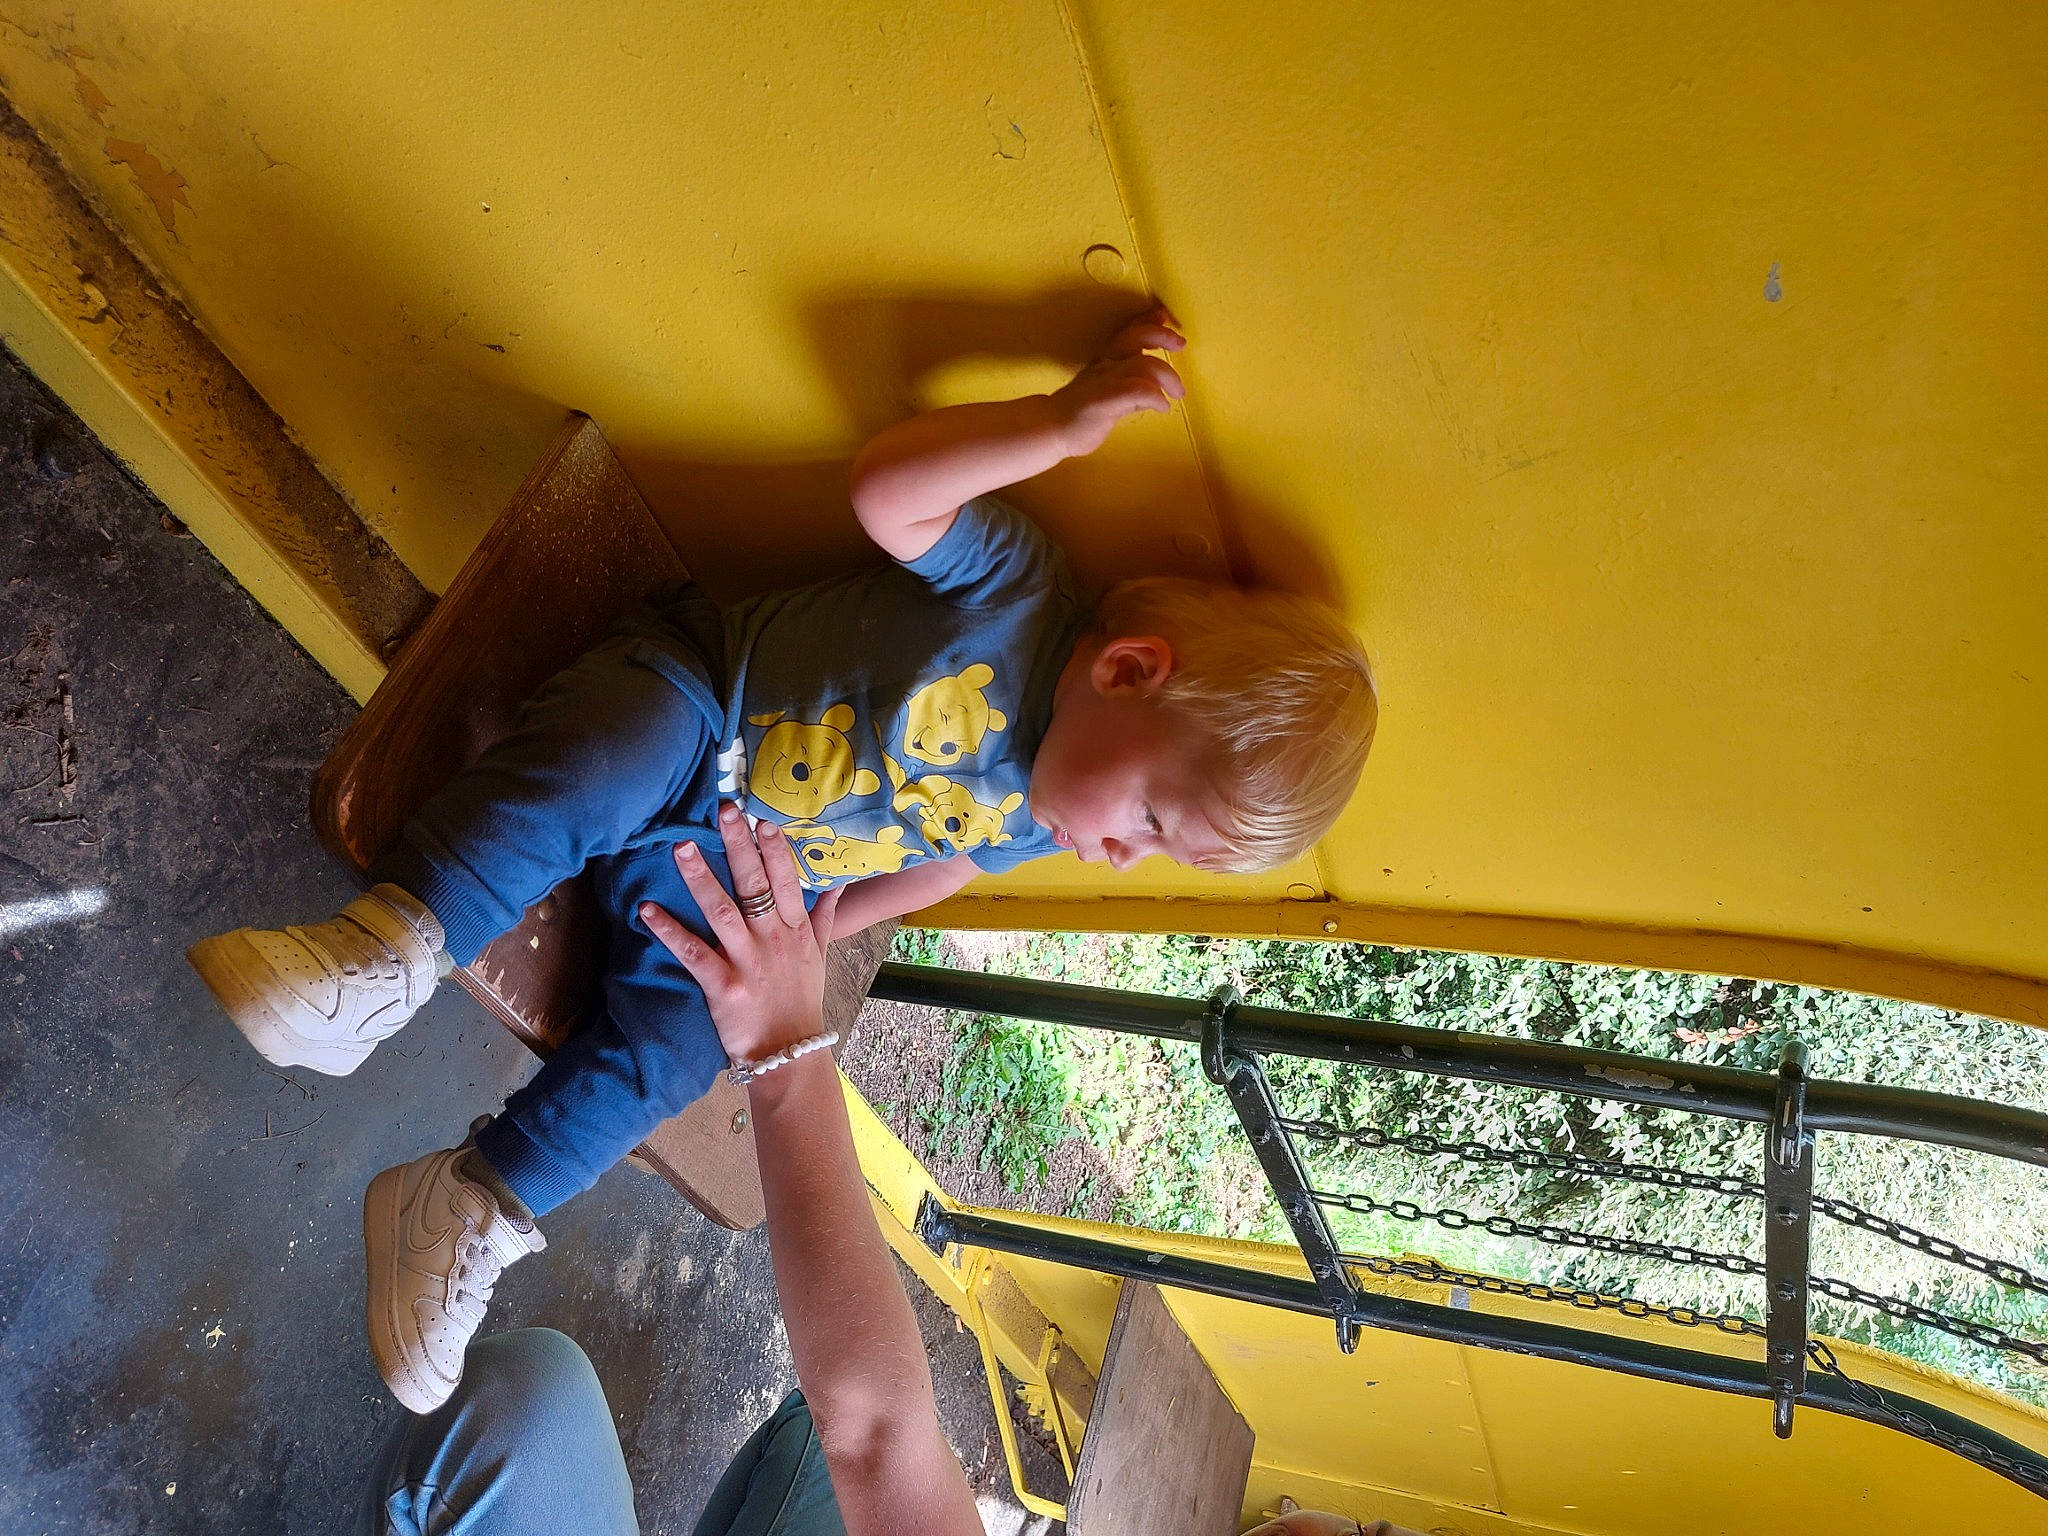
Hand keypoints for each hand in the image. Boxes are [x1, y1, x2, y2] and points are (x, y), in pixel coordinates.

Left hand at [640, 807, 843, 1063]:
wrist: (790, 1054)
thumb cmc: (801, 1001)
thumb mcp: (820, 956)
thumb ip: (824, 916)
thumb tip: (836, 882)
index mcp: (796, 930)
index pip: (785, 881)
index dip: (774, 849)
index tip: (762, 819)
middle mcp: (772, 940)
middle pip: (754, 886)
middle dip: (738, 847)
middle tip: (723, 811)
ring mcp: (746, 962)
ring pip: (721, 912)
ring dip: (700, 878)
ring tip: (681, 846)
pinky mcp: (721, 986)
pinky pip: (691, 953)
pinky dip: (668, 930)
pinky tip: (647, 909)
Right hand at [1051, 305, 1185, 456]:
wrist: (1050, 429)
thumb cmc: (1080, 413)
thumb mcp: (1107, 391)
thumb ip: (1130, 383)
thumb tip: (1156, 384)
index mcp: (1105, 361)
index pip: (1128, 332)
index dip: (1147, 320)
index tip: (1163, 316)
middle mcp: (1106, 365)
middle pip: (1137, 337)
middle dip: (1162, 336)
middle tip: (1180, 345)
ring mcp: (1105, 381)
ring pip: (1144, 364)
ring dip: (1168, 376)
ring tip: (1177, 391)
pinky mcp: (1105, 400)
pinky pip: (1138, 390)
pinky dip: (1156, 397)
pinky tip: (1162, 407)